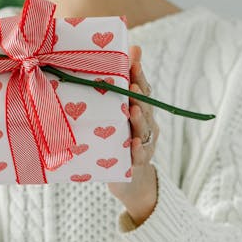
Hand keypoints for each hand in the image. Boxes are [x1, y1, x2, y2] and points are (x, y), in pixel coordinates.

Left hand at [107, 46, 158, 224]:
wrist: (129, 182)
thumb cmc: (117, 142)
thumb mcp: (113, 118)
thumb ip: (108, 96)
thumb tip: (95, 66)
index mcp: (139, 110)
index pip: (142, 88)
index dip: (139, 74)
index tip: (134, 59)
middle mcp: (146, 125)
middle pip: (145, 106)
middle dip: (140, 94)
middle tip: (132, 84)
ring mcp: (144, 144)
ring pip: (145, 129)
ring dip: (139, 119)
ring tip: (133, 110)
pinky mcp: (138, 164)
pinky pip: (141, 156)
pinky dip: (138, 150)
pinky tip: (133, 144)